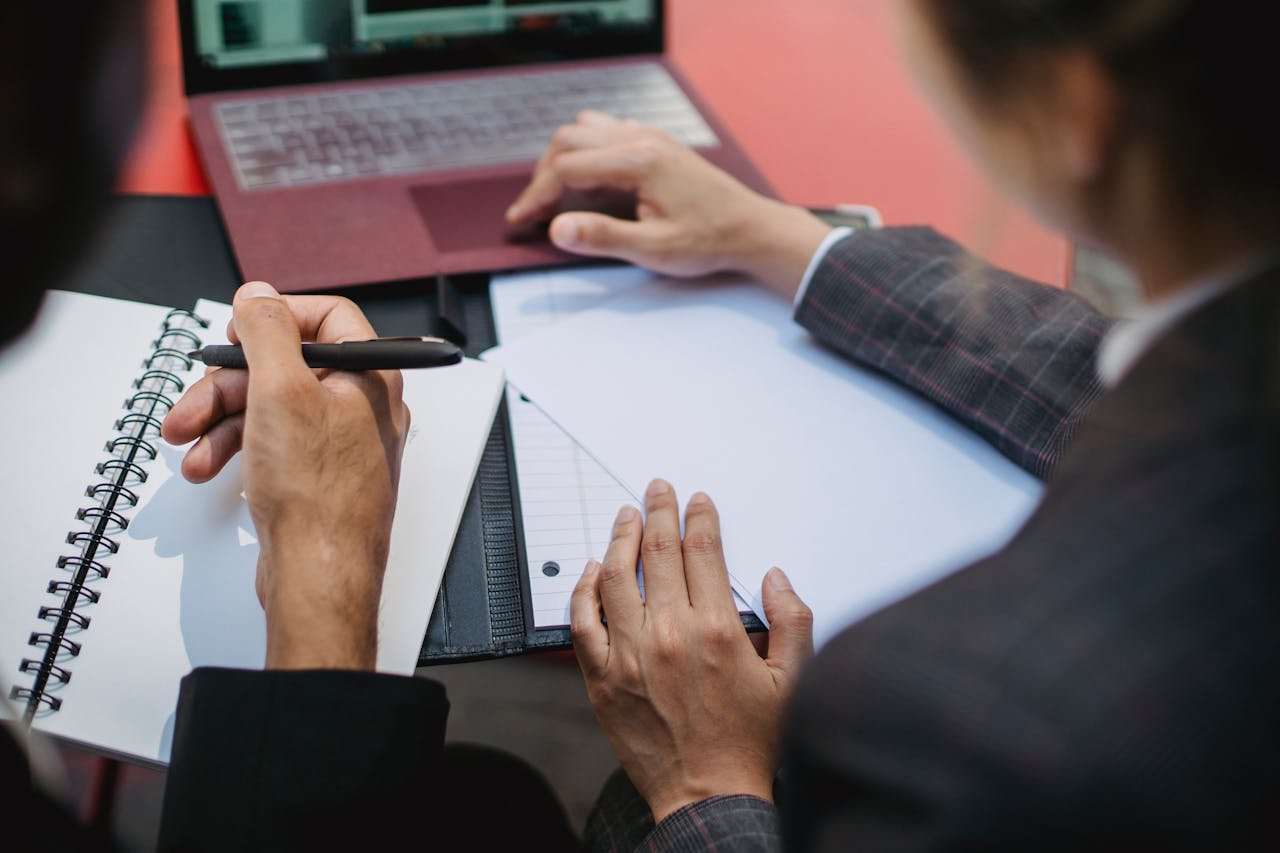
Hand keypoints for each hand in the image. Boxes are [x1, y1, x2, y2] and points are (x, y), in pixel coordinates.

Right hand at [161, 282, 409, 670]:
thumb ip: (269, 333)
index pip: (330, 318)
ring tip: (188, 445)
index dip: (279, 317)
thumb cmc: (318, 497)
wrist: (319, 576)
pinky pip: (271, 444)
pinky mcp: (316, 476)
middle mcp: (362, 407)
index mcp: (370, 378)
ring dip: (221, 421)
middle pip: (286, 365)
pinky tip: (207, 466)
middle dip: (228, 384)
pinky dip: (235, 449)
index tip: (240, 331)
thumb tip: (260, 296)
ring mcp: (340, 444)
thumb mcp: (281, 392)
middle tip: (192, 405)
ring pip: (270, 407)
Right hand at [507, 111, 831, 298]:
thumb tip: (557, 228)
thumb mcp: (654, 250)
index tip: (520, 220)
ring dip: (563, 157)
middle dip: (543, 174)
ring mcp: (650, 136)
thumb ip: (602, 238)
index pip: (567, 167)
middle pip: (569, 139)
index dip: (536, 195)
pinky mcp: (656, 142)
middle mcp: (641, 138)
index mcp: (638, 161)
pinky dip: (587, 150)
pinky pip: (607, 130)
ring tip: (556, 195)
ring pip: (585, 128)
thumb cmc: (708, 240)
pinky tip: (590, 180)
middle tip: (533, 211)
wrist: (750, 229)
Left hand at [571, 479, 813, 821]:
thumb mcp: (795, 680)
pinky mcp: (603, 678)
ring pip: (617, 576)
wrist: (708, 796)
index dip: (700, 517)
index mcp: (717, 630)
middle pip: (660, 552)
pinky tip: (592, 569)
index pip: (704, 551)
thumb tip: (774, 576)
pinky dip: (584, 589)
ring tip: (625, 516)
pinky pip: (584, 621)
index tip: (698, 501)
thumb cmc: (750, 743)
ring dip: (621, 538)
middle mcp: (670, 634)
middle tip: (657, 490)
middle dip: (659, 511)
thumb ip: (793, 620)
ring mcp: (631, 655)